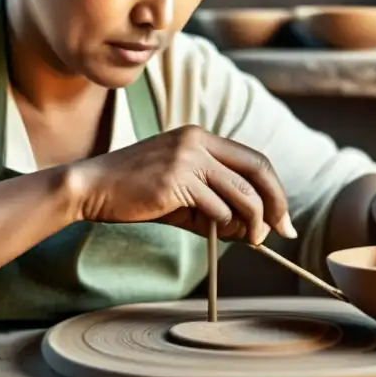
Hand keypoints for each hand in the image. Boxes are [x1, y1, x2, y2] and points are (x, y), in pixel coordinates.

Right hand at [67, 125, 297, 244]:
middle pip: (258, 170)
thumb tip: (253, 230)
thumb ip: (218, 204)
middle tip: (282, 230)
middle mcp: (198, 141)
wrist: (93, 188)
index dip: (274, 189)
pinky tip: (217, 233)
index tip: (281, 216)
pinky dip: (225, 225)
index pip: (254, 159)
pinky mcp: (176, 181)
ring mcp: (187, 159)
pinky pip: (218, 209)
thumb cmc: (136, 192)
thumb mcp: (183, 192)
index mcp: (201, 137)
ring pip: (242, 193)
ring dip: (253, 222)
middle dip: (276, 203)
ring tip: (251, 239)